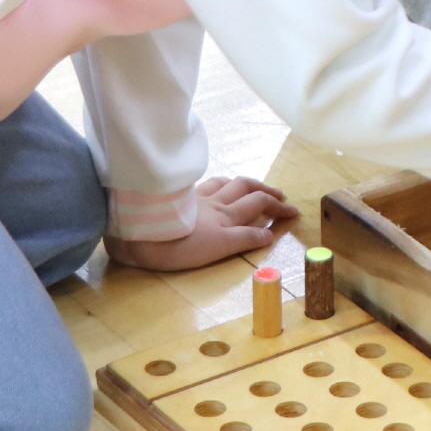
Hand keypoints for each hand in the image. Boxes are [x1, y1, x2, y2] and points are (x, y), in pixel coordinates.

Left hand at [104, 177, 298, 271]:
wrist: (137, 233)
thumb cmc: (177, 245)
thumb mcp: (216, 248)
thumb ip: (244, 240)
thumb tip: (269, 234)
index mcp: (225, 216)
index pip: (259, 205)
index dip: (278, 207)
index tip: (294, 212)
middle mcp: (213, 202)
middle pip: (245, 188)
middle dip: (266, 191)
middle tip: (280, 196)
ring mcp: (194, 198)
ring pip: (224, 182)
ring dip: (242, 183)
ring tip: (250, 187)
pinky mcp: (175, 198)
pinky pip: (202, 185)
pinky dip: (215, 184)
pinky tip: (211, 187)